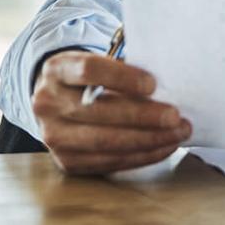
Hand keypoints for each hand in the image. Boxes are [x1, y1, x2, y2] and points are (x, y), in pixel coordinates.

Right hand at [31, 50, 192, 174]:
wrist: (56, 102)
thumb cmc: (87, 80)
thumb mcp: (96, 62)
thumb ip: (122, 70)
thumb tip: (164, 88)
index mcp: (56, 70)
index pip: (88, 71)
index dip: (122, 78)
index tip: (153, 84)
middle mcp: (48, 104)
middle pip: (99, 112)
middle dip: (143, 116)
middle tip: (175, 116)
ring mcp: (53, 136)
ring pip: (105, 141)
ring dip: (148, 140)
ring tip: (176, 133)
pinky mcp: (66, 161)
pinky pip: (109, 162)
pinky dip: (141, 156)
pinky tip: (162, 147)